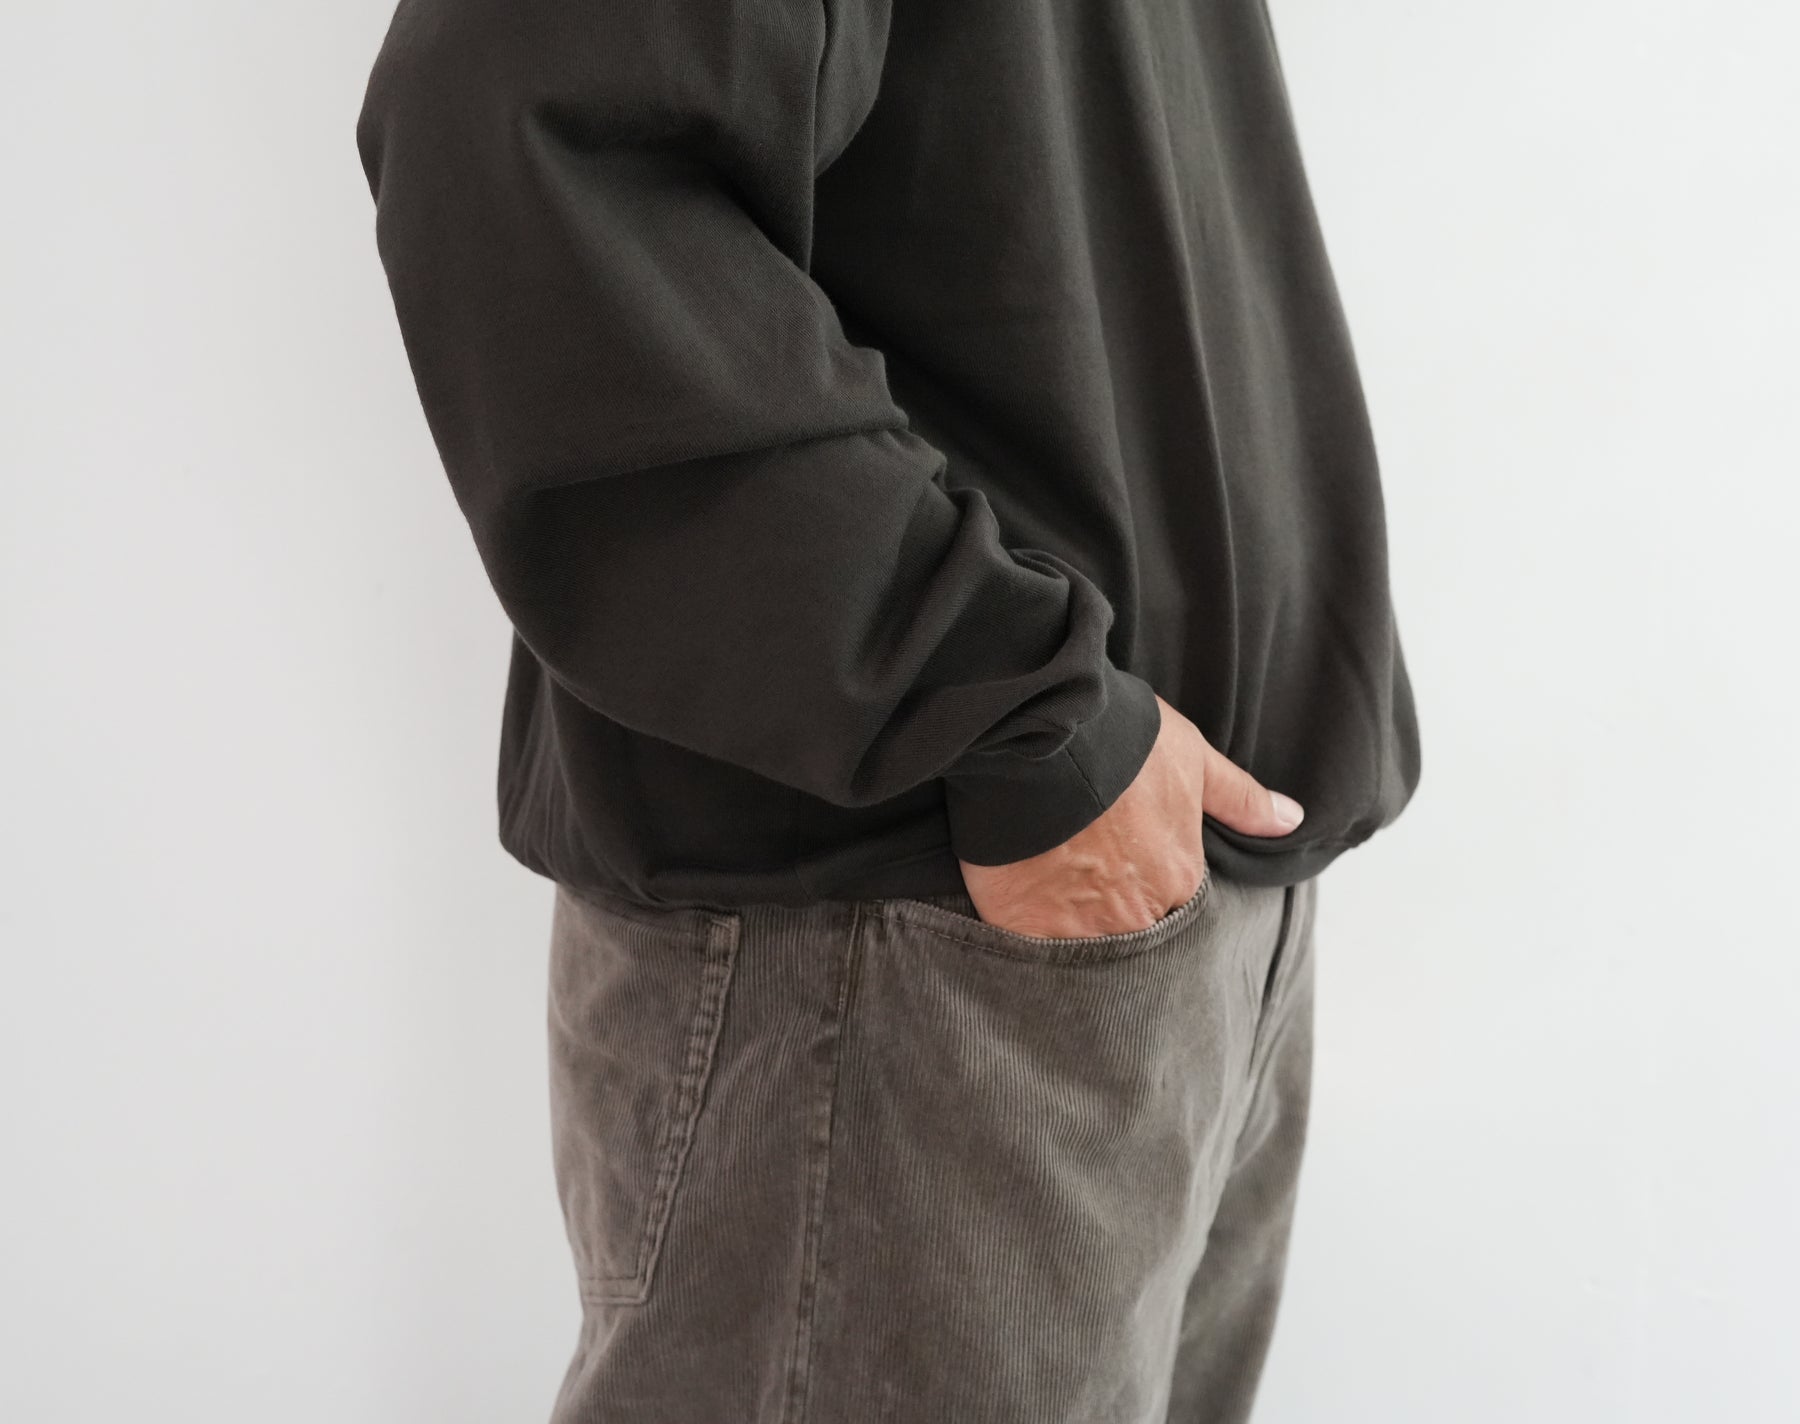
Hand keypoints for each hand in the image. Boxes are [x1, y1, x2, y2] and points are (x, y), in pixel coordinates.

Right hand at [956, 693, 1303, 937]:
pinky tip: (1016, 898)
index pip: (1172, 905)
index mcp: (1179, 880)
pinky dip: (1024, 928)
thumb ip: (1240, 799)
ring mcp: (1080, 928)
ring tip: (1045, 883)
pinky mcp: (1026, 928)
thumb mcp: (1192, 760)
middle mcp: (1137, 915)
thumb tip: (1292, 819)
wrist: (1045, 737)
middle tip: (1079, 875)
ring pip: (1078, 946)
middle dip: (1108, 912)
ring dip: (1065, 924)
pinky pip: (1029, 944)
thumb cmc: (1124, 742)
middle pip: (1126, 931)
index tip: (1122, 861)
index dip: (1145, 883)